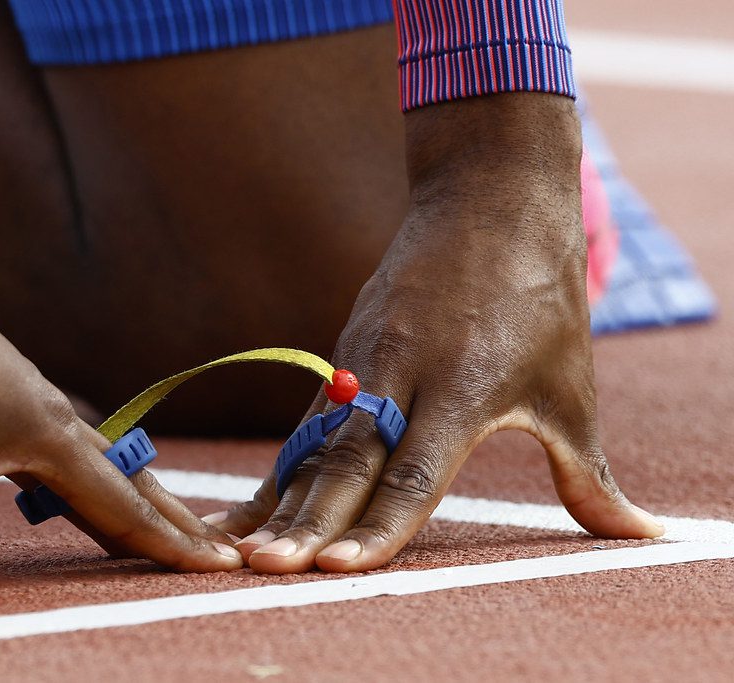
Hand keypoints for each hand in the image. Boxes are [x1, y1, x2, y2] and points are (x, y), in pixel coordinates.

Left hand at [0, 297, 241, 606]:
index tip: (220, 565)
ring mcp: (20, 407)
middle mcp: (48, 421)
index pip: (124, 506)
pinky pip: (33, 463)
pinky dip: (42, 500)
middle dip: (169, 521)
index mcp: (48, 437)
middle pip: (125, 482)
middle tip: (213, 549)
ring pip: (83, 469)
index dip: (171, 544)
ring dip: (115, 505)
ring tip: (139, 537)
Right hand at [208, 94, 664, 571]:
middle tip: (267, 570)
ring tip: (238, 553)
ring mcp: (364, 360)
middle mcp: (402, 372)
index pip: (415, 472)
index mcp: (464, 384)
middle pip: (347, 463)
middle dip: (305, 523)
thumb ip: (588, 474)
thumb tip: (645, 539)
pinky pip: (305, 426)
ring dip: (276, 504)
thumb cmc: (539, 297)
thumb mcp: (570, 387)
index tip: (341, 568)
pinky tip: (244, 512)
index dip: (378, 524)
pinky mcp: (344, 356)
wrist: (488, 196)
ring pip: (314, 446)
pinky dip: (277, 474)